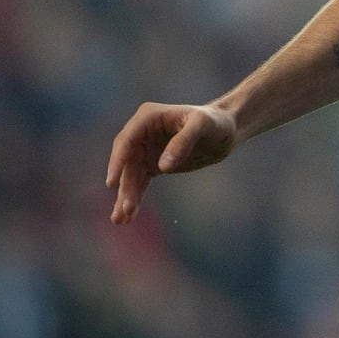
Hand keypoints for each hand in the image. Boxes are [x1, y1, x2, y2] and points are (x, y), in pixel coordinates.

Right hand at [105, 102, 237, 223]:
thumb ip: (183, 141)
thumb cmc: (215, 121)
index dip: (118, 161)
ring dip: (125, 197)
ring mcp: (146, 149)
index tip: (111, 182)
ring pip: (131, 176)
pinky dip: (134, 198)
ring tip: (120, 220)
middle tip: (125, 208)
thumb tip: (163, 167)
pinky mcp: (153, 164)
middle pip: (127, 162)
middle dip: (125, 186)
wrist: (227, 129)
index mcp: (148, 117)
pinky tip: (126, 217)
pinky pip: (140, 183)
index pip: (127, 140)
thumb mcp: (203, 125)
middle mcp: (142, 133)